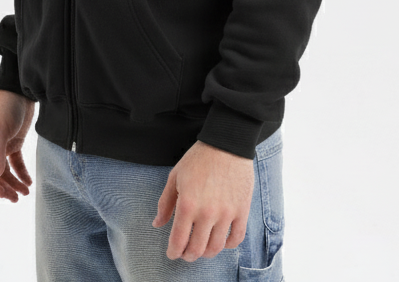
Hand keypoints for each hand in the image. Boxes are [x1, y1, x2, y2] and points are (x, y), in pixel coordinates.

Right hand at [0, 89, 35, 201]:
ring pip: (5, 171)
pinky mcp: (13, 143)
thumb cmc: (6, 107)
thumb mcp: (0, 129)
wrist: (21, 91)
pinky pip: (15, 163)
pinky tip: (28, 182)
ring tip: (24, 193)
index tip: (2, 194)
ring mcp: (0, 146)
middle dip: (4, 188)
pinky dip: (21, 173)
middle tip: (16, 199)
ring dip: (13, 183)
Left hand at [151, 139, 253, 260]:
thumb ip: (165, 203)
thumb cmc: (198, 158)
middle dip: (188, 255)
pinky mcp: (242, 210)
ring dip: (207, 253)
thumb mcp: (175, 177)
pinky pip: (236, 238)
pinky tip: (221, 241)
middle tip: (186, 253)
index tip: (172, 253)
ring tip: (202, 248)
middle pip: (197, 249)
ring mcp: (226, 213)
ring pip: (216, 247)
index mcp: (187, 204)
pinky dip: (228, 245)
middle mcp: (207, 213)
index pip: (179, 241)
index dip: (174, 252)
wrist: (226, 144)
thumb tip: (157, 223)